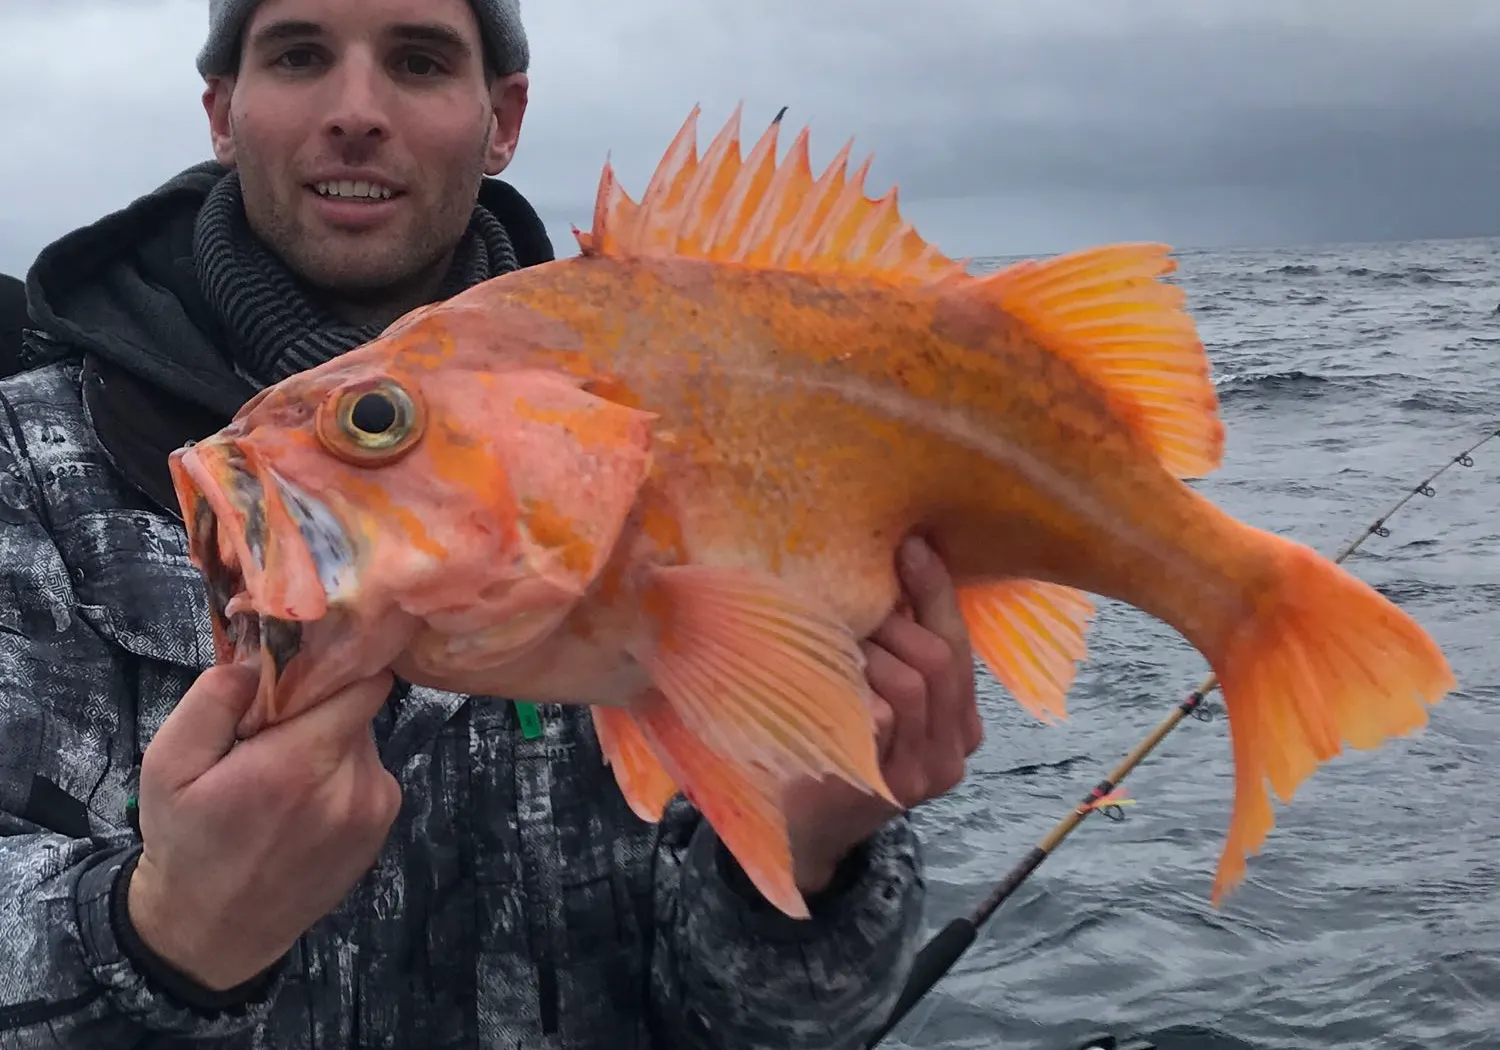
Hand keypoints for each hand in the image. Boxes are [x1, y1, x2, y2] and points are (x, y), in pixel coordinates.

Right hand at [127, 663, 400, 990]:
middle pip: (359, 708)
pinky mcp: (383, 828)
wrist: (216, 932)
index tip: (301, 667)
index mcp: (300, 764)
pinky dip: (341, 774)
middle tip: (272, 732)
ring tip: (281, 775)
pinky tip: (301, 803)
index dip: (336, 664)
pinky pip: (369, 773)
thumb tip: (260, 658)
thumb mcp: (169, 766)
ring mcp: (375, 809)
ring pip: (363, 740)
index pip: (363, 682)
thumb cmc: (187, 843)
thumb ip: (212, 702)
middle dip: (320, 707)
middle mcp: (353, 785)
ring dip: (329, 742)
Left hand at [786, 535, 983, 893]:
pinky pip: (878, 718)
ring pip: (910, 686)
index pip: (960, 645)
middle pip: (939, 661)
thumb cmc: (838, 744)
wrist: (804, 829)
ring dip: (866, 653)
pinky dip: (851, 688)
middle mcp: (955, 751)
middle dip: (893, 622)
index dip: (937, 591)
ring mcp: (923, 774)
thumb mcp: (880, 698)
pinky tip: (823, 678)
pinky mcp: (885, 786)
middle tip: (850, 609)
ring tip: (831, 645)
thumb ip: (897, 654)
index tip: (912, 545)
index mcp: (964, 722)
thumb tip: (890, 567)